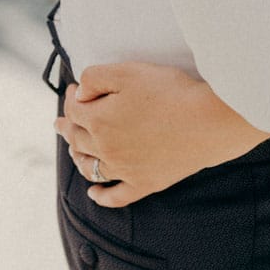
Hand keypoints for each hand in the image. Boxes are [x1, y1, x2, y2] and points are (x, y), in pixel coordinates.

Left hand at [56, 60, 269, 208]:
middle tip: (61, 121)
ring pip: (90, 167)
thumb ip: (95, 78)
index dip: (71, 98)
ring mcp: (124, 170)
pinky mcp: (145, 183)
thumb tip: (79, 94)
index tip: (75, 90)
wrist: (208, 122)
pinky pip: (116, 196)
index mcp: (99, 120)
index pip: (74, 110)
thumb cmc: (171, 92)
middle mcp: (105, 148)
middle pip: (77, 138)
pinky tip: (94, 193)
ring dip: (77, 158)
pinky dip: (101, 197)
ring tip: (74, 150)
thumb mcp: (129, 72)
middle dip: (67, 127)